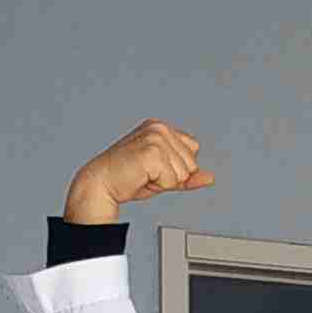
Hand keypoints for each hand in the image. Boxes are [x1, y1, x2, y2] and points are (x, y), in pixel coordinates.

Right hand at [66, 120, 214, 223]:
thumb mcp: (164, 175)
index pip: (194, 149)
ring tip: (143, 174)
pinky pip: (173, 180)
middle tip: (147, 173)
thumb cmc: (128, 178)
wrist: (101, 184)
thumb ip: (188, 176)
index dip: (177, 166)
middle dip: (173, 175)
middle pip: (192, 162)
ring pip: (184, 172)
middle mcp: (159, 128)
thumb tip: (210, 178)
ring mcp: (155, 137)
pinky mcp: (152, 151)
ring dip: (165, 181)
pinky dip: (159, 185)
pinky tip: (141, 177)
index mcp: (161, 127)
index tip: (153, 167)